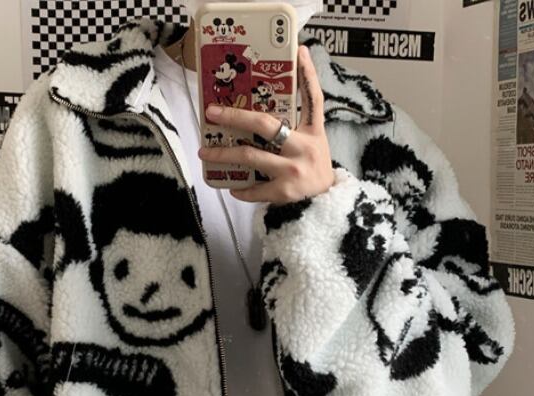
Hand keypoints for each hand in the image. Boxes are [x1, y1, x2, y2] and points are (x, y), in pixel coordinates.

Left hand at [197, 44, 333, 204]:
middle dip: (235, 116)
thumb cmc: (314, 171)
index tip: (299, 51)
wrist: (327, 206)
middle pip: (265, 125)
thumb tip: (263, 115)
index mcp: (314, 133)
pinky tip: (231, 186)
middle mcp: (304, 148)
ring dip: (224, 153)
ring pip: (250, 157)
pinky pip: (254, 188)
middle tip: (212, 112)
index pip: (314, 98)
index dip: (308, 74)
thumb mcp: (314, 145)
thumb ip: (297, 128)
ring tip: (205, 152)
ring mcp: (293, 170)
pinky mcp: (284, 192)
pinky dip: (240, 189)